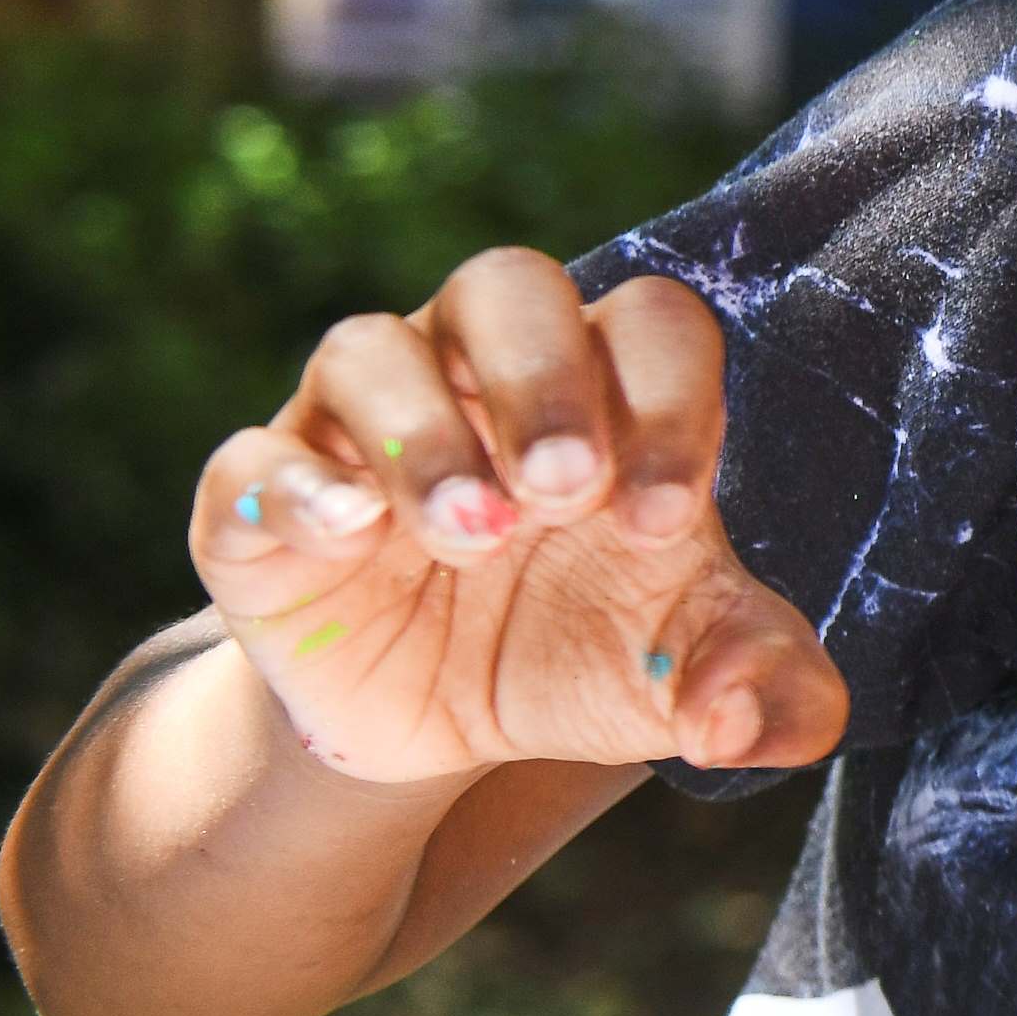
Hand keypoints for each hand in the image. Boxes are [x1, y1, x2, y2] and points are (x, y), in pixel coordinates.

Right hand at [189, 250, 847, 792]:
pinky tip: (352, 535)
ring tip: (474, 534)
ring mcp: (359, 427)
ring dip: (424, 435)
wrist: (442, 731)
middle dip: (540, 377)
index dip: (669, 400)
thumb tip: (760, 726)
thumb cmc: (580, 654)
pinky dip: (296, 487)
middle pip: (505, 285)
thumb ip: (764, 688)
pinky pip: (252, 459)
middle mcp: (476, 374)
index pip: (650, 323)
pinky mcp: (260, 504)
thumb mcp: (683, 678)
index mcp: (606, 390)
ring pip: (369, 349)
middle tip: (564, 490)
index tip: (662, 521)